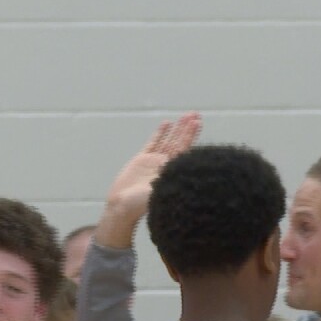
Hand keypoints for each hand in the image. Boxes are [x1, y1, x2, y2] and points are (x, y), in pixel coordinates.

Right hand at [95, 113, 202, 248]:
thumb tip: (191, 172)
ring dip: (177, 129)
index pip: (185, 150)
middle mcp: (165, 165)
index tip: (198, 123)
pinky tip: (167, 124)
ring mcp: (153, 162)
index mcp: (172, 172)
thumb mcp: (161, 192)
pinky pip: (152, 143)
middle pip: (179, 143)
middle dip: (187, 129)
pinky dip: (160, 133)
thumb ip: (172, 181)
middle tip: (195, 114)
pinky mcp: (141, 161)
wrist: (122, 207)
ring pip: (168, 141)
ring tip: (186, 115)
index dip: (191, 136)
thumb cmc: (141, 204)